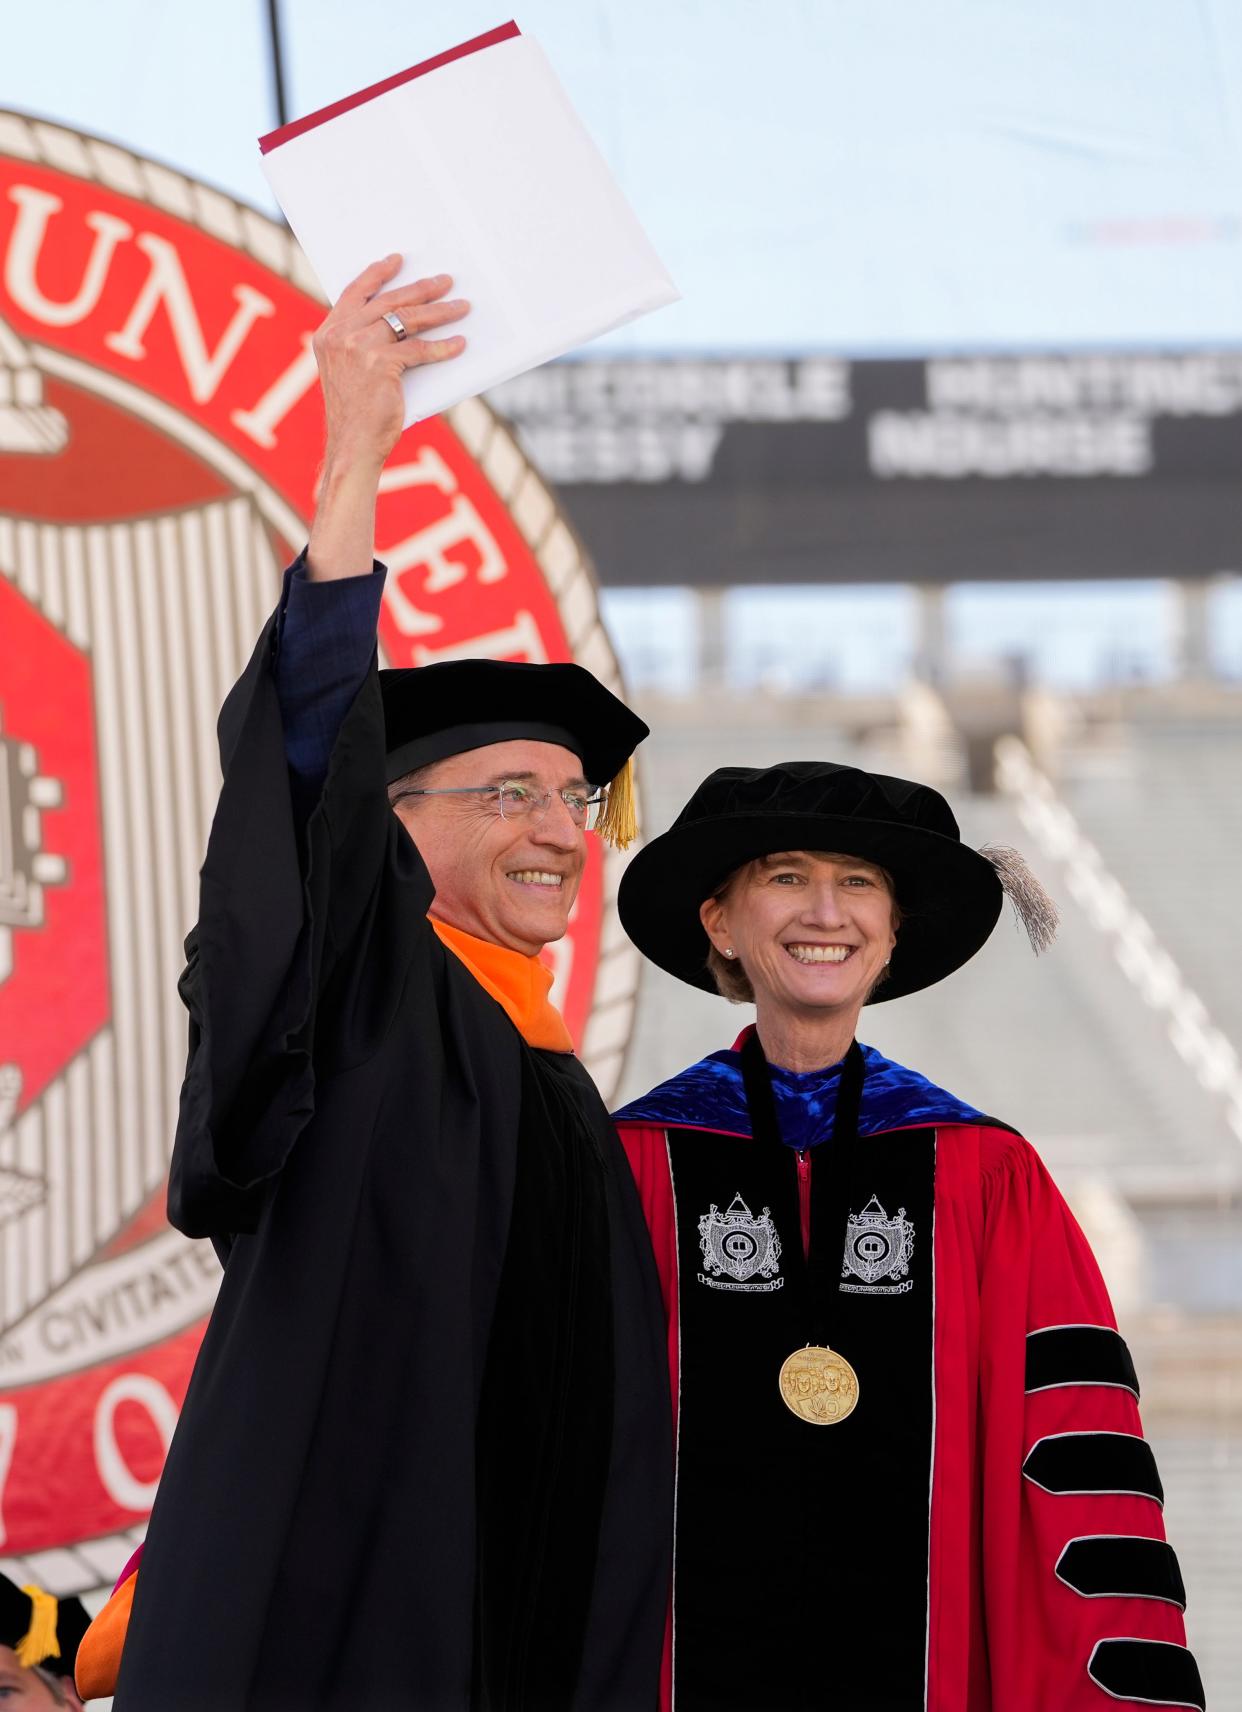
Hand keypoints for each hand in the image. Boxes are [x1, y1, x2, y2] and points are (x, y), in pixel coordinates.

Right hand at [306, 258, 467, 579]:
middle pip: (388, 301)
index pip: (355, 291)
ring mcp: (358, 348)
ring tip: (462, 306)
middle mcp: (340, 334)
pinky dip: (444, 347)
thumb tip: (399, 322)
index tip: (398, 260)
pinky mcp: (380, 365)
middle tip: (446, 281)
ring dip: (440, 312)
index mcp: (329, 332)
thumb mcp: (349, 370)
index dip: (378, 273)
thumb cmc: (355, 414)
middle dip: (422, 288)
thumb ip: (361, 342)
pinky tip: (460, 344)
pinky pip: (419, 349)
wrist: (352, 446)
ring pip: (407, 320)